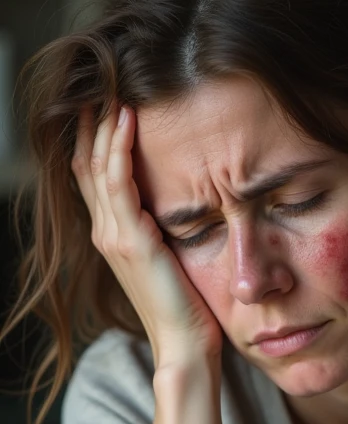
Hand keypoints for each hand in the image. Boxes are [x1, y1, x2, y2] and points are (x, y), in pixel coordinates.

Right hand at [72, 103, 222, 367]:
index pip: (93, 173)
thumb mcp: (170, 256)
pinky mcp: (131, 240)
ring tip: (111, 86)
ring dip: (103, 123)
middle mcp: (105, 231)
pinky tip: (127, 119)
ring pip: (97, 165)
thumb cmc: (186, 305)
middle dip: (91, 120)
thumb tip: (174, 197)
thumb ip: (162, 227)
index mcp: (112, 234)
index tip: (104, 99)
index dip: (94, 135)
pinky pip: (118, 183)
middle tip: (101, 79)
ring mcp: (114, 235)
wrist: (184, 344)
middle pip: (86, 162)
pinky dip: (119, 148)